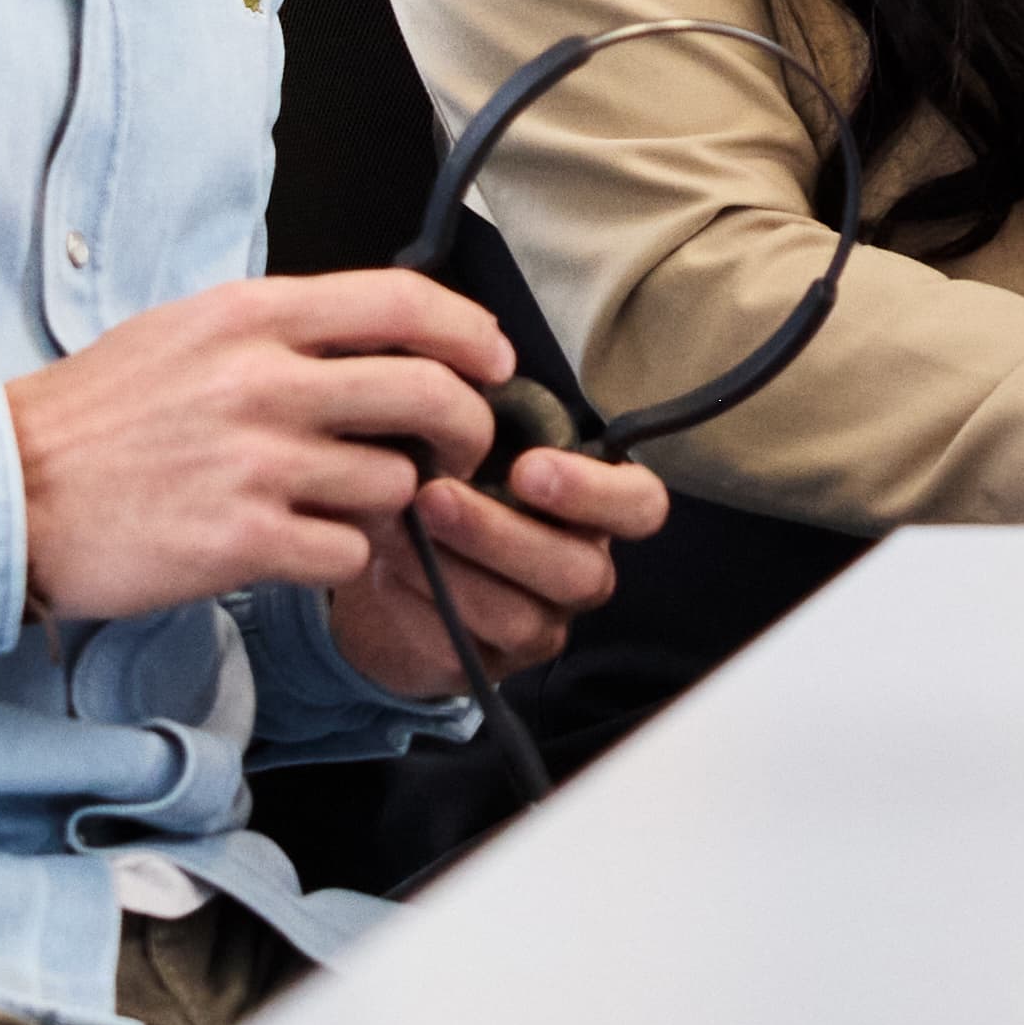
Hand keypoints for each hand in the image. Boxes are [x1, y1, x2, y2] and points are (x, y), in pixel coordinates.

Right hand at [3, 269, 531, 625]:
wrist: (8, 492)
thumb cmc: (95, 416)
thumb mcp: (185, 332)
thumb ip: (281, 329)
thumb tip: (381, 333)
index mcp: (250, 317)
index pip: (402, 303)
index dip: (469, 333)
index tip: (492, 362)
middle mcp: (261, 381)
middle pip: (427, 396)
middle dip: (466, 432)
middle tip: (457, 456)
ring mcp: (254, 463)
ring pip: (393, 484)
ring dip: (387, 505)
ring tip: (338, 505)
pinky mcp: (240, 541)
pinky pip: (346, 551)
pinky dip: (340, 557)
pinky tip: (301, 547)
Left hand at [323, 436, 668, 703]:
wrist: (392, 558)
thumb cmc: (449, 480)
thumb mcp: (470, 438)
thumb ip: (482, 408)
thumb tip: (465, 359)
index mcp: (593, 509)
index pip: (640, 506)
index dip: (597, 493)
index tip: (528, 468)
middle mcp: (580, 570)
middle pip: (579, 572)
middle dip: (503, 535)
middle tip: (435, 496)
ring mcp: (539, 625)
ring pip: (520, 617)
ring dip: (452, 571)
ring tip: (396, 528)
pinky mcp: (485, 665)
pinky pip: (462, 647)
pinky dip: (418, 605)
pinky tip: (383, 569)